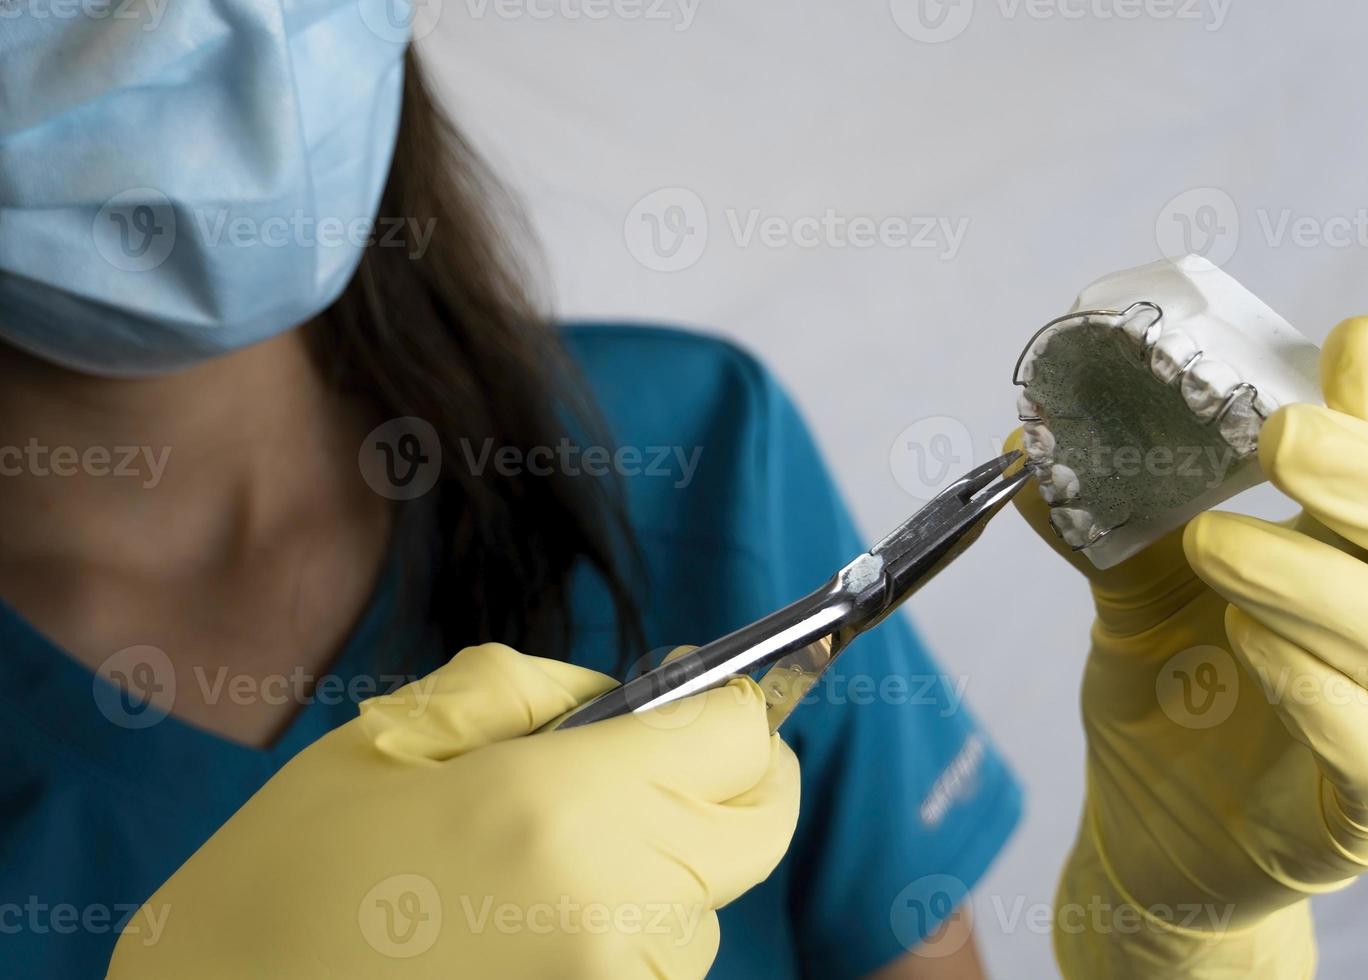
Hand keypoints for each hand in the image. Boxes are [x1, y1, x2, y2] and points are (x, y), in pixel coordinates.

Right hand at [109, 643, 798, 978]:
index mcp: (569, 806)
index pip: (739, 740)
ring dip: (667, 872)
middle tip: (651, 769)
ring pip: (706, 909)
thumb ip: (530, 690)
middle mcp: (620, 907)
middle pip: (756, 829)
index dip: (728, 711)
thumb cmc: (285, 878)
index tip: (698, 706)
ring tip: (552, 861)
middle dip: (724, 786)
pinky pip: (657, 970)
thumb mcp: (395, 737)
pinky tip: (534, 922)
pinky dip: (628, 937)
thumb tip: (633, 698)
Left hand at [1009, 317, 1367, 976]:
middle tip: (1284, 432)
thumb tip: (1030, 442)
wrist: (1152, 840)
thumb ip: (1107, 525)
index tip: (1356, 343)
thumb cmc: (1174, 702)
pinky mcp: (1355, 822)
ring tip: (1218, 541)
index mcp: (1363, 571)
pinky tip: (1250, 646)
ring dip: (1321, 582)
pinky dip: (1321, 695)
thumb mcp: (1135, 598)